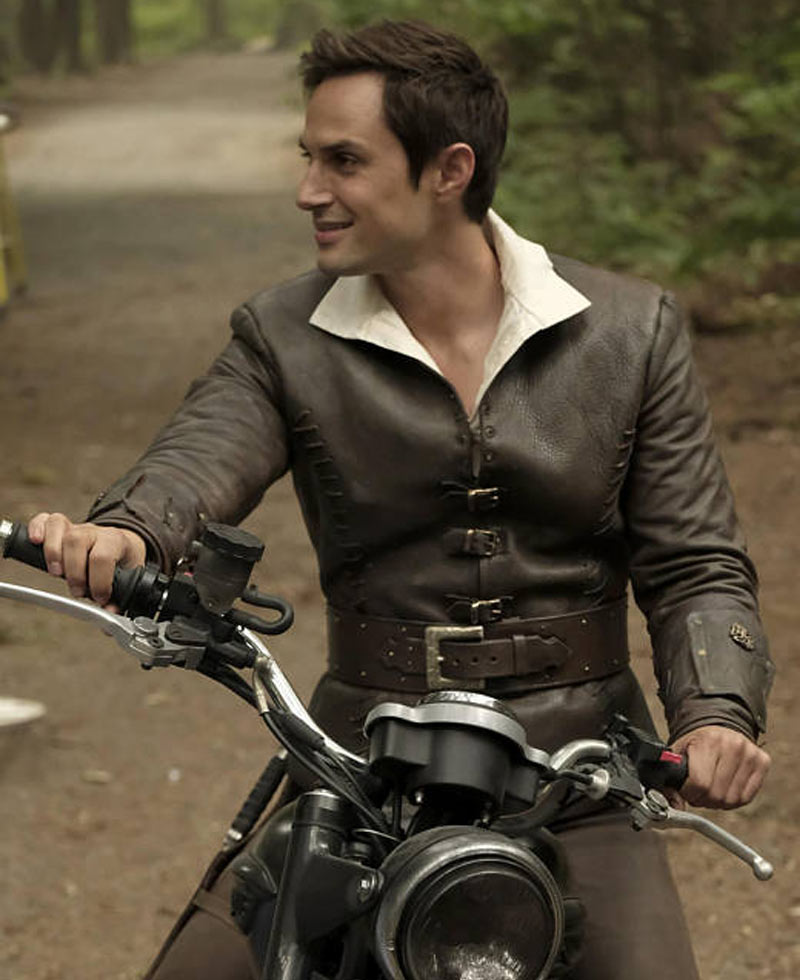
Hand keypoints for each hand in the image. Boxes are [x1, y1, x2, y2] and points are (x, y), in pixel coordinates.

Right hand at [28, 512, 146, 607]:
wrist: (124, 544)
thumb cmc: (123, 562)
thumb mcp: (129, 578)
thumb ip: (120, 598)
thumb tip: (110, 613)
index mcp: (115, 541)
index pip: (102, 556)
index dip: (98, 581)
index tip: (100, 597)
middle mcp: (94, 531)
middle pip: (76, 540)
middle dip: (73, 570)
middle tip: (78, 590)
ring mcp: (77, 527)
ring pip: (59, 526)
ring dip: (52, 553)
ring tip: (56, 573)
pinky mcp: (61, 527)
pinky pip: (46, 518)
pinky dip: (37, 527)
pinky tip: (35, 541)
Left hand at [671, 724, 769, 809]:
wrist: (719, 726)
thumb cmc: (697, 743)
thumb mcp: (678, 753)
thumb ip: (672, 780)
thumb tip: (676, 807)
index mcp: (708, 741)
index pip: (700, 783)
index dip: (689, 793)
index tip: (686, 789)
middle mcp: (733, 745)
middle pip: (716, 795)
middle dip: (702, 799)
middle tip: (697, 791)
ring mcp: (750, 753)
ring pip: (731, 800)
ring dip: (717, 802)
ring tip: (710, 789)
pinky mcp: (763, 762)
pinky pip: (746, 798)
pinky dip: (732, 800)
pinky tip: (724, 789)